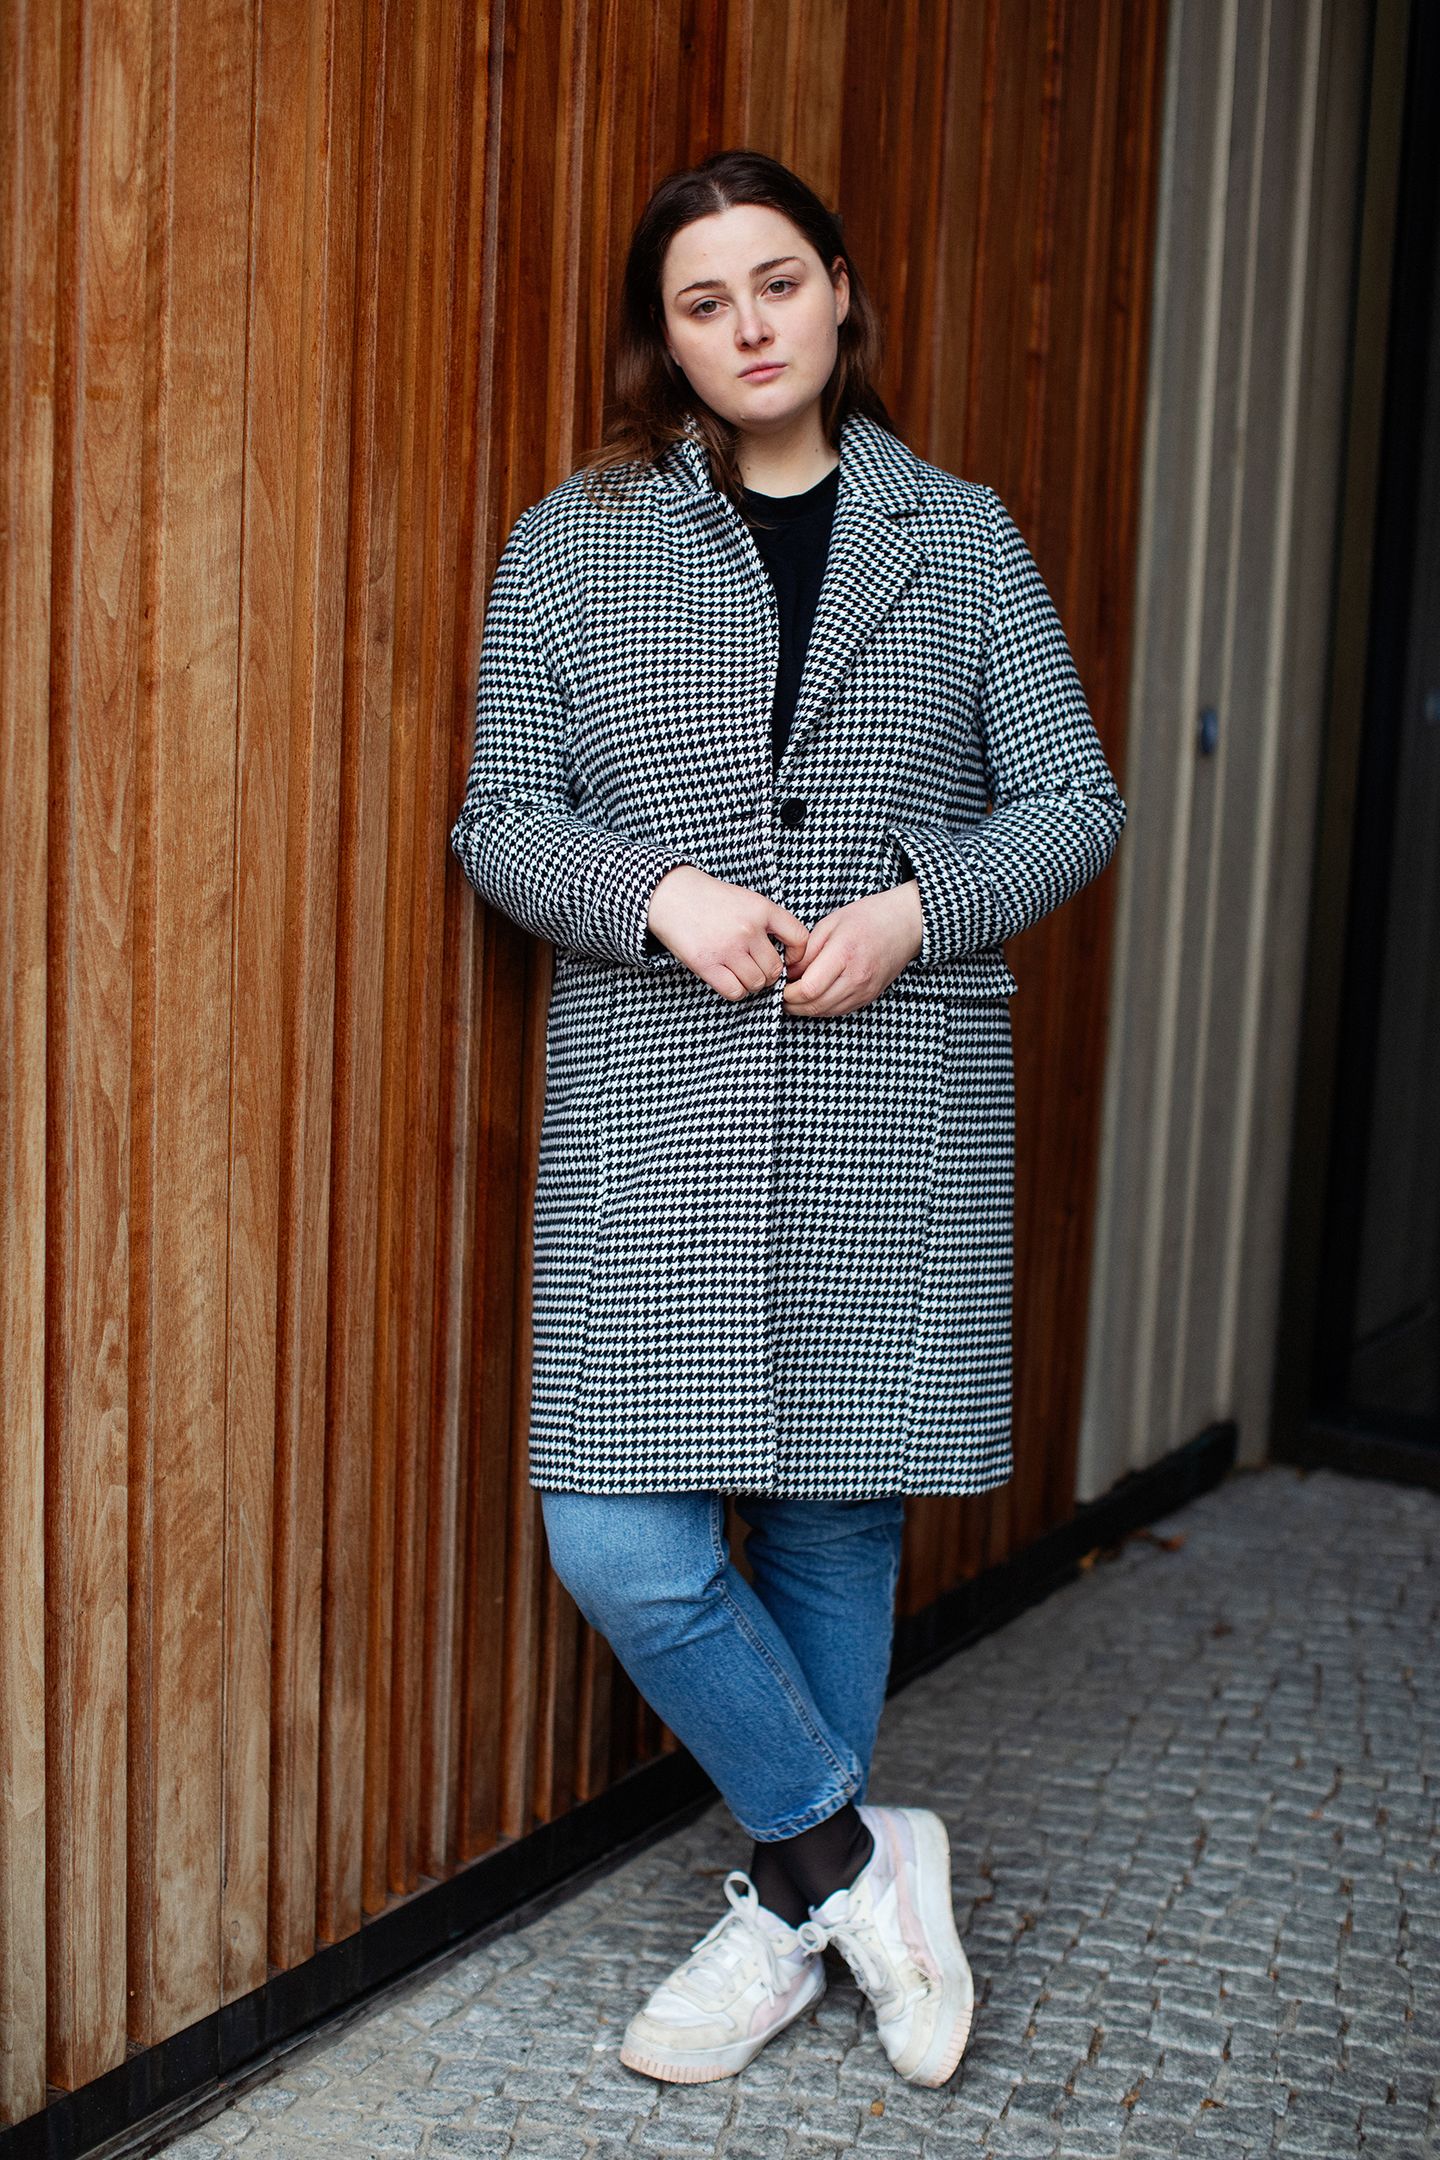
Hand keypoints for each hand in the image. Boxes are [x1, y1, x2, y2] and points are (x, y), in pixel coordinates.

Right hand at [647, 865, 810, 1001]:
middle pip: (775, 969)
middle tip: (756, 969)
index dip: (797, 955)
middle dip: (769, 974)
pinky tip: (729, 979)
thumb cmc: (710, 900)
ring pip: (757, 983)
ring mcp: (727, 948)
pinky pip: (735, 991)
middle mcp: (747, 928)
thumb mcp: (746, 899)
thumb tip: (789, 957)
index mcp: (761, 908)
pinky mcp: (707, 964)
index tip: (786, 958)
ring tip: (741, 973)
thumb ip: (768, 922)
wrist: (671, 895)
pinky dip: (736, 991)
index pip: (799, 938)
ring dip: (752, 984)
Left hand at [782, 881, 923, 1017]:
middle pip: (815, 1005)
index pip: (808, 988)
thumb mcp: (830, 923)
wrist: (904, 924)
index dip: (788, 993)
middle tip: (780, 994)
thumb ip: (806, 950)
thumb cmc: (866, 918)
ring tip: (793, 997)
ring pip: (826, 1012)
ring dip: (805, 1009)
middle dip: (792, 1004)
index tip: (779, 984)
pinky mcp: (869, 997)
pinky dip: (821, 1008)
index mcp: (843, 954)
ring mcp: (865, 990)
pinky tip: (813, 997)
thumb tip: (789, 973)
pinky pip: (839, 1011)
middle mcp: (856, 977)